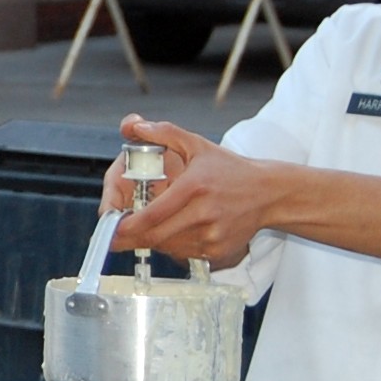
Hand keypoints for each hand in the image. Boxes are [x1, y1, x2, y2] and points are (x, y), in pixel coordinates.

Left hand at [110, 115, 271, 268]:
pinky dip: (173, 246)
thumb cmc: (231, 169)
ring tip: (149, 228)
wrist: (269, 193)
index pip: (152, 215)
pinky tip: (176, 232)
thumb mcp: (198, 145)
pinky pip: (185, 254)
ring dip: (153, 241)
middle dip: (132, 238)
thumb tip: (135, 126)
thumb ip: (164, 133)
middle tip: (117, 237)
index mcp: (194, 187)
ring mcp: (213, 235)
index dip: (128, 226)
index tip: (111, 229)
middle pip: (156, 236)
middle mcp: (204, 213)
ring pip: (169, 247)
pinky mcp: (219, 250)